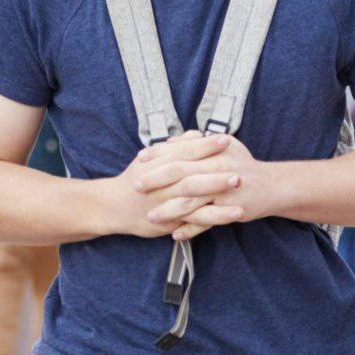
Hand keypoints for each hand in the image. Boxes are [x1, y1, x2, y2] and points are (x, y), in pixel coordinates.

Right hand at [106, 133, 238, 241]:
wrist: (114, 205)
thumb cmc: (137, 178)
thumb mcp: (152, 157)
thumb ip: (176, 146)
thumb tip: (197, 134)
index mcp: (159, 163)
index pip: (185, 152)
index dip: (205, 147)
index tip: (225, 140)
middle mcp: (162, 183)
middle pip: (190, 175)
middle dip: (215, 172)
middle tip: (239, 169)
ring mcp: (166, 203)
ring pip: (194, 199)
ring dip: (218, 195)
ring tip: (240, 190)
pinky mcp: (171, 220)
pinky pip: (196, 220)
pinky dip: (216, 218)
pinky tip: (235, 216)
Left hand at [139, 133, 274, 243]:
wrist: (273, 186)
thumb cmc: (243, 166)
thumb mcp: (224, 147)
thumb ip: (196, 142)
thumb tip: (171, 140)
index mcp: (215, 150)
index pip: (180, 150)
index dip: (159, 154)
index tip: (140, 159)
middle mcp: (219, 167)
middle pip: (181, 173)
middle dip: (156, 180)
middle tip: (136, 186)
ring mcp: (224, 190)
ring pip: (191, 200)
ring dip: (169, 209)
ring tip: (151, 216)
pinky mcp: (230, 209)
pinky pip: (207, 221)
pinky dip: (190, 229)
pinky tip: (175, 235)